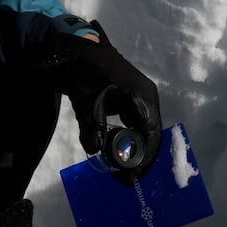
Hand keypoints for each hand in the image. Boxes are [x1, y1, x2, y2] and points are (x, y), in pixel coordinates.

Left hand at [33, 22, 162, 184]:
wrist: (75, 47)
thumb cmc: (85, 72)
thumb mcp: (86, 102)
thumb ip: (91, 127)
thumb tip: (95, 150)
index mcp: (143, 97)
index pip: (152, 135)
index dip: (143, 160)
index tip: (129, 178)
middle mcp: (148, 97)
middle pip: (151, 135)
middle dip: (139, 159)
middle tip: (124, 179)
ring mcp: (141, 96)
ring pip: (144, 130)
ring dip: (134, 150)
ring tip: (120, 170)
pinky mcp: (131, 97)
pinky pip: (136, 123)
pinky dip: (129, 139)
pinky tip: (116, 151)